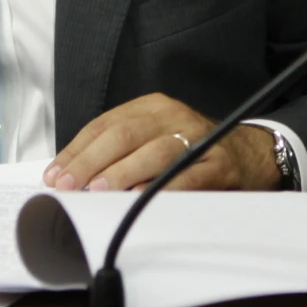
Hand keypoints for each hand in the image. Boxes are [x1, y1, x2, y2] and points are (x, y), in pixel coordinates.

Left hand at [44, 93, 280, 192]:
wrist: (251, 153)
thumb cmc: (192, 150)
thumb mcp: (154, 138)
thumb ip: (120, 151)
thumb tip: (72, 176)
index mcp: (152, 107)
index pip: (104, 124)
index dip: (76, 150)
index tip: (56, 175)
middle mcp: (173, 116)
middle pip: (124, 134)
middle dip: (91, 161)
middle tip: (70, 185)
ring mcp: (197, 137)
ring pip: (153, 151)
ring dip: (122, 172)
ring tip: (99, 190)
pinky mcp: (218, 163)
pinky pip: (186, 177)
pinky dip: (161, 188)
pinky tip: (140, 200)